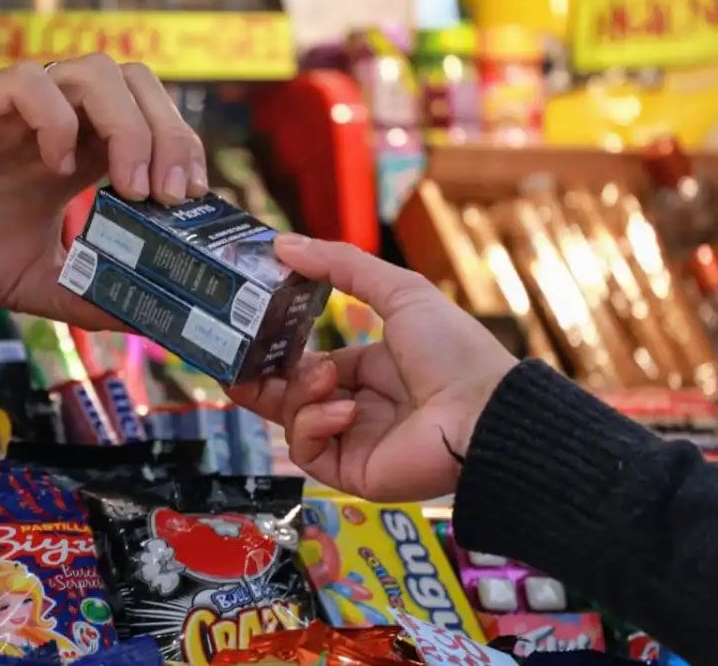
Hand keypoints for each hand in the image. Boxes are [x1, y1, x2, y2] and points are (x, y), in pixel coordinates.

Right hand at [0, 55, 205, 328]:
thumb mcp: (41, 283)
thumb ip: (95, 296)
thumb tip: (153, 321)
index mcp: (75, 156)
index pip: (150, 123)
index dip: (182, 150)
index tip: (193, 203)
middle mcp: (55, 126)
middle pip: (137, 86)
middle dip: (171, 133)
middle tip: (174, 194)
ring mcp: (18, 114)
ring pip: (95, 73)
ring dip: (129, 125)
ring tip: (130, 184)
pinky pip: (30, 83)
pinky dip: (56, 119)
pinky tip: (56, 168)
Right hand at [228, 234, 516, 500]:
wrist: (483, 412)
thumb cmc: (453, 350)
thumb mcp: (398, 291)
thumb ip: (341, 265)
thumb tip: (284, 244)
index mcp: (371, 370)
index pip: (308, 364)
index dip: (278, 354)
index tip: (249, 335)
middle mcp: (360, 409)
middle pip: (290, 399)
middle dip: (260, 383)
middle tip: (234, 367)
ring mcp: (354, 442)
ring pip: (293, 422)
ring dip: (300, 395)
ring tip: (326, 379)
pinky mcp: (352, 473)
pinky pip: (308, 451)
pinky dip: (315, 426)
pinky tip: (345, 411)